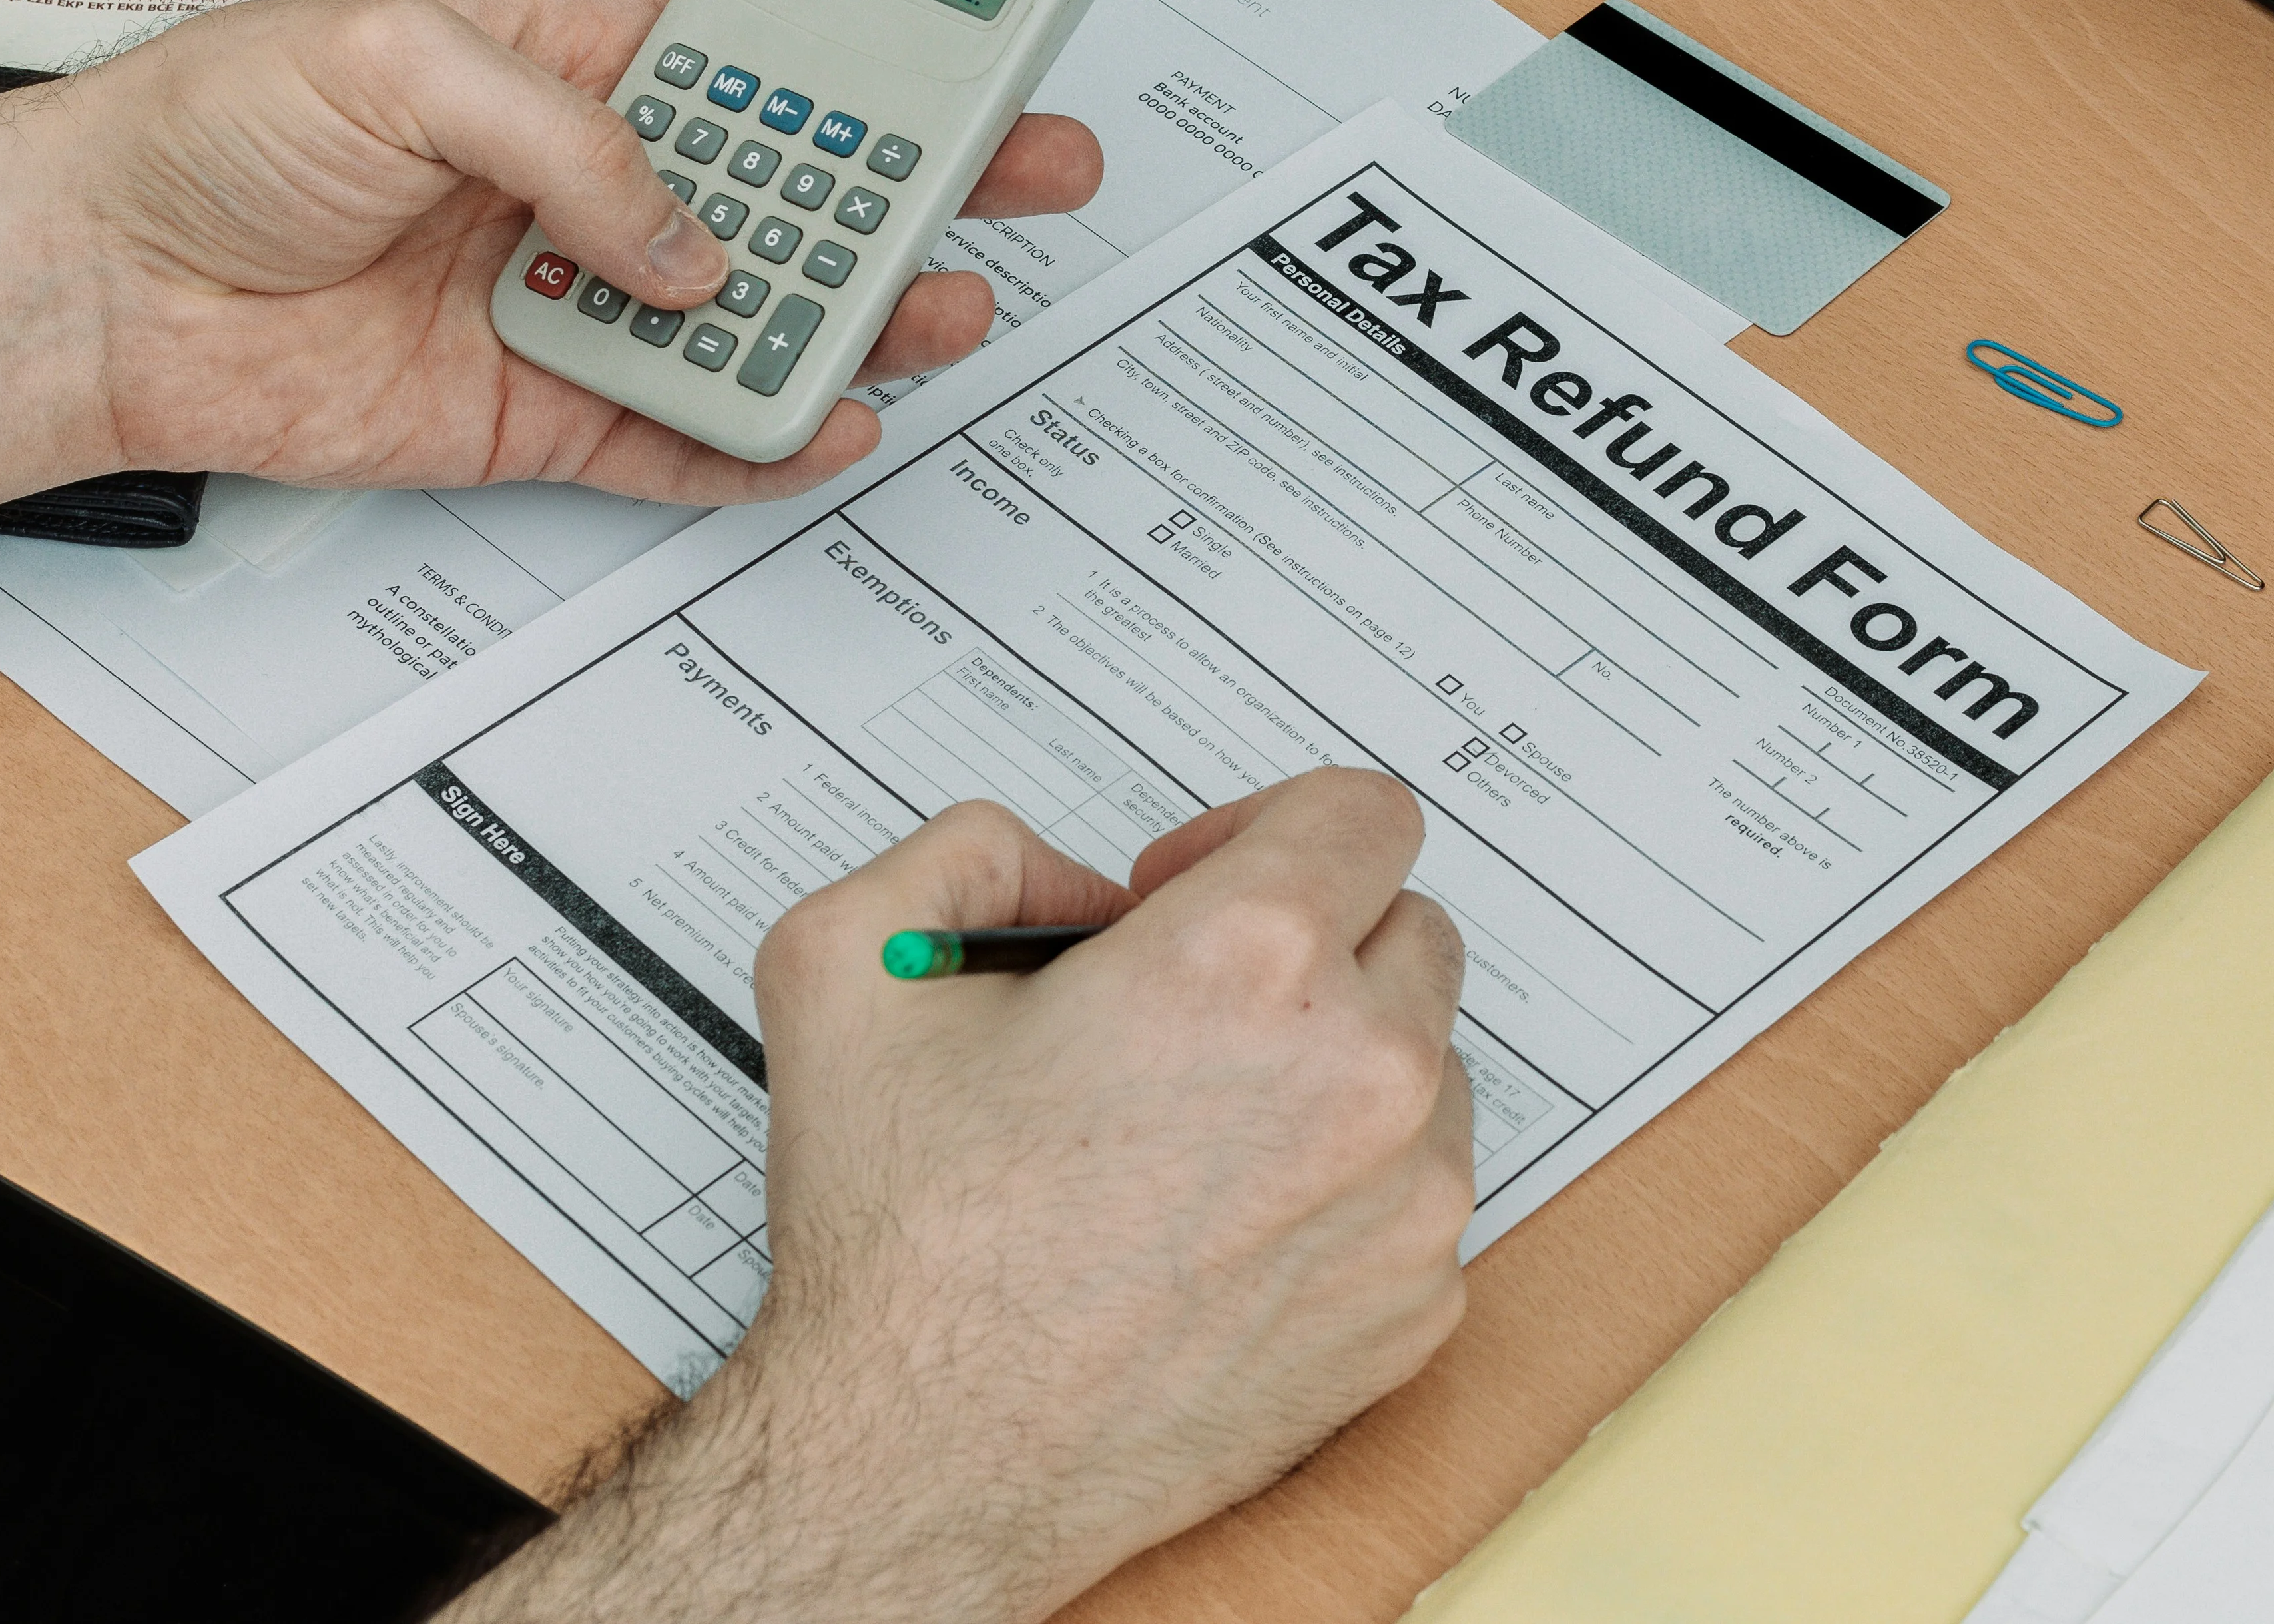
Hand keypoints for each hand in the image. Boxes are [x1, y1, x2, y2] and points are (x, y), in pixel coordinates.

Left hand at [36, 0, 1102, 504]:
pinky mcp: (539, 415)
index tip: (977, 48)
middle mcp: (590, 178)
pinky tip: (829, 415)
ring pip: (755, 316)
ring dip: (858, 314)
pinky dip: (760, 438)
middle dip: (920, 182)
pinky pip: (678, 438)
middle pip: (794, 183)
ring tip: (942, 307)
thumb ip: (569, 142)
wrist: (92, 287)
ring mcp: (574, 300)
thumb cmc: (204, 131)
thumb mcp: (395, 61)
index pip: (758, 44)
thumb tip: (687, 242)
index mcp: (570, 55)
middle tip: (1034, 175)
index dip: (874, 47)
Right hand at [447, 773, 1472, 1623]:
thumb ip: (966, 853)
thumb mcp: (848, 962)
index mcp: (1247, 959)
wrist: (922, 1460)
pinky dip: (1343, 1194)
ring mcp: (1407, 1204)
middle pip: (1407, 932)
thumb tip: (1073, 879)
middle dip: (1310, 944)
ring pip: (1425, 1069)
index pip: (1363, 813)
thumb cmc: (905, 1247)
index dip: (1268, 829)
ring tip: (1197, 1128)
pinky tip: (1219, 1226)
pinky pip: (1415, 1199)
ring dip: (1335, 1069)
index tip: (1198, 890)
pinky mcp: (1414, 1311)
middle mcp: (1360, 1073)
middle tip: (1189, 1008)